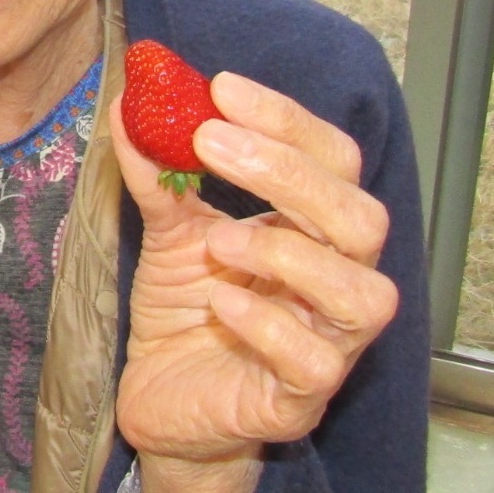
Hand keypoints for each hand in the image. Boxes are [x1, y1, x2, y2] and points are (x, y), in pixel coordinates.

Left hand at [110, 74, 397, 492]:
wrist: (161, 405)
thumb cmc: (187, 314)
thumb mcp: (168, 235)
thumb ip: (161, 176)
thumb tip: (131, 105)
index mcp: (315, 231)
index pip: (333, 160)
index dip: (287, 120)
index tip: (220, 87)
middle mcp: (336, 283)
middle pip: (361, 218)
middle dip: (289, 172)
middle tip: (211, 139)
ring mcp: (328, 346)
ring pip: (362, 295)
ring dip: (290, 255)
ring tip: (219, 240)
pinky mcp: (298, 401)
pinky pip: (314, 363)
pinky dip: (268, 327)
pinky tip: (220, 306)